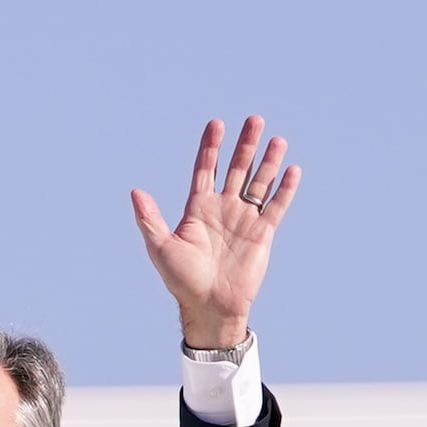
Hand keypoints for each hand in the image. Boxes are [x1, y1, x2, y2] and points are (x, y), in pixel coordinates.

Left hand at [131, 116, 300, 347]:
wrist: (210, 306)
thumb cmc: (182, 280)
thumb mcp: (161, 248)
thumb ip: (150, 219)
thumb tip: (135, 192)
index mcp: (198, 209)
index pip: (205, 170)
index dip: (210, 147)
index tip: (216, 124)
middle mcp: (223, 209)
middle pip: (236, 168)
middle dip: (245, 145)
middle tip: (254, 120)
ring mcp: (243, 219)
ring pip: (259, 182)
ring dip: (268, 161)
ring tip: (276, 139)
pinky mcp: (262, 233)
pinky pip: (276, 206)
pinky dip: (285, 189)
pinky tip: (291, 169)